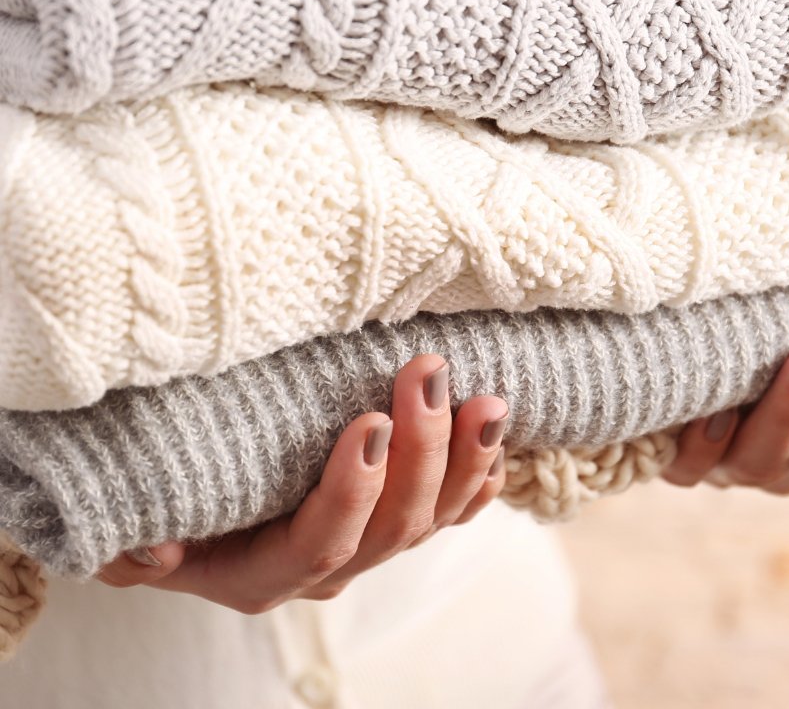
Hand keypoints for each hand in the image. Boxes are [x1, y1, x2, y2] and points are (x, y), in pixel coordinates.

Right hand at [95, 354, 508, 611]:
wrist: (206, 508)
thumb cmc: (171, 501)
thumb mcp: (135, 524)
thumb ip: (134, 544)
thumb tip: (150, 548)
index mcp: (264, 571)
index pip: (320, 543)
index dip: (351, 491)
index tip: (368, 421)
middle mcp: (328, 567)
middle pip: (391, 526)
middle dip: (419, 449)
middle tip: (427, 371)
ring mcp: (370, 545)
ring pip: (433, 518)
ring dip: (464, 458)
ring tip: (487, 399)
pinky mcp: (398, 521)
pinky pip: (452, 513)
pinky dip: (479, 478)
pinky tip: (499, 440)